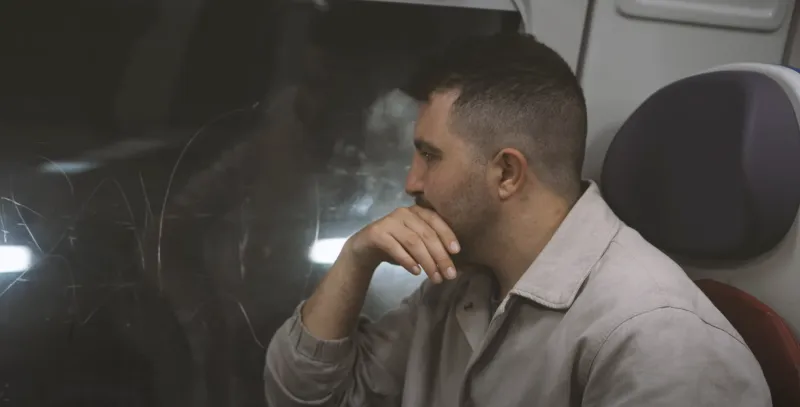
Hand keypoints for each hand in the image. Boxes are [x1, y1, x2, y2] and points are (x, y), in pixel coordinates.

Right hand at [344, 206, 460, 282]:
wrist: (364, 249)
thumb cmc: (395, 246)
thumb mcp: (416, 243)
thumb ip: (431, 246)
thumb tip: (451, 262)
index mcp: (416, 211)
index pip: (435, 220)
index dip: (447, 235)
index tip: (456, 252)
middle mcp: (404, 213)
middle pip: (426, 234)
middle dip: (440, 255)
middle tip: (449, 274)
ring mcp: (389, 221)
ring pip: (413, 241)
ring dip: (427, 261)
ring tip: (435, 277)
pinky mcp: (377, 233)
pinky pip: (395, 247)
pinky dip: (408, 261)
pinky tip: (416, 272)